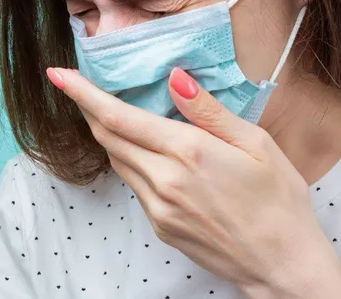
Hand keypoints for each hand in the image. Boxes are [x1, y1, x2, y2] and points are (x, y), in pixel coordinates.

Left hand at [45, 67, 340, 298]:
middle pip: (107, 138)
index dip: (82, 94)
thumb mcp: (256, 144)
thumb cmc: (279, 201)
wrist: (282, 265)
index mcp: (188, 152)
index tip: (58, 75)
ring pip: (117, 161)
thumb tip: (175, 78)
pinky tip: (148, 152)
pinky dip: (131, 160)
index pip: (118, 116)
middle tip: (80, 87)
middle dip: (89, 109)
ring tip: (116, 113)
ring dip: (110, 134)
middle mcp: (164, 180)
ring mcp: (158, 207)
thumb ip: (208, 110)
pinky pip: (134, 184)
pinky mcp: (160, 226)